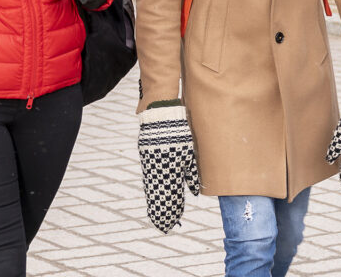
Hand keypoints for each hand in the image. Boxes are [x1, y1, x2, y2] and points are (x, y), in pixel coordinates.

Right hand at [138, 104, 199, 233]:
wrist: (160, 115)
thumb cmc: (179, 133)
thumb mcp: (189, 154)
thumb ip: (191, 175)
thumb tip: (195, 192)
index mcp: (170, 169)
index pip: (172, 196)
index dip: (174, 209)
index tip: (175, 221)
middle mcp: (157, 170)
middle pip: (160, 196)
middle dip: (164, 211)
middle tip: (166, 225)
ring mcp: (149, 165)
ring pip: (152, 189)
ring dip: (156, 203)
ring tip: (158, 216)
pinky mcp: (145, 159)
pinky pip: (148, 179)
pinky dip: (151, 191)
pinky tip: (152, 198)